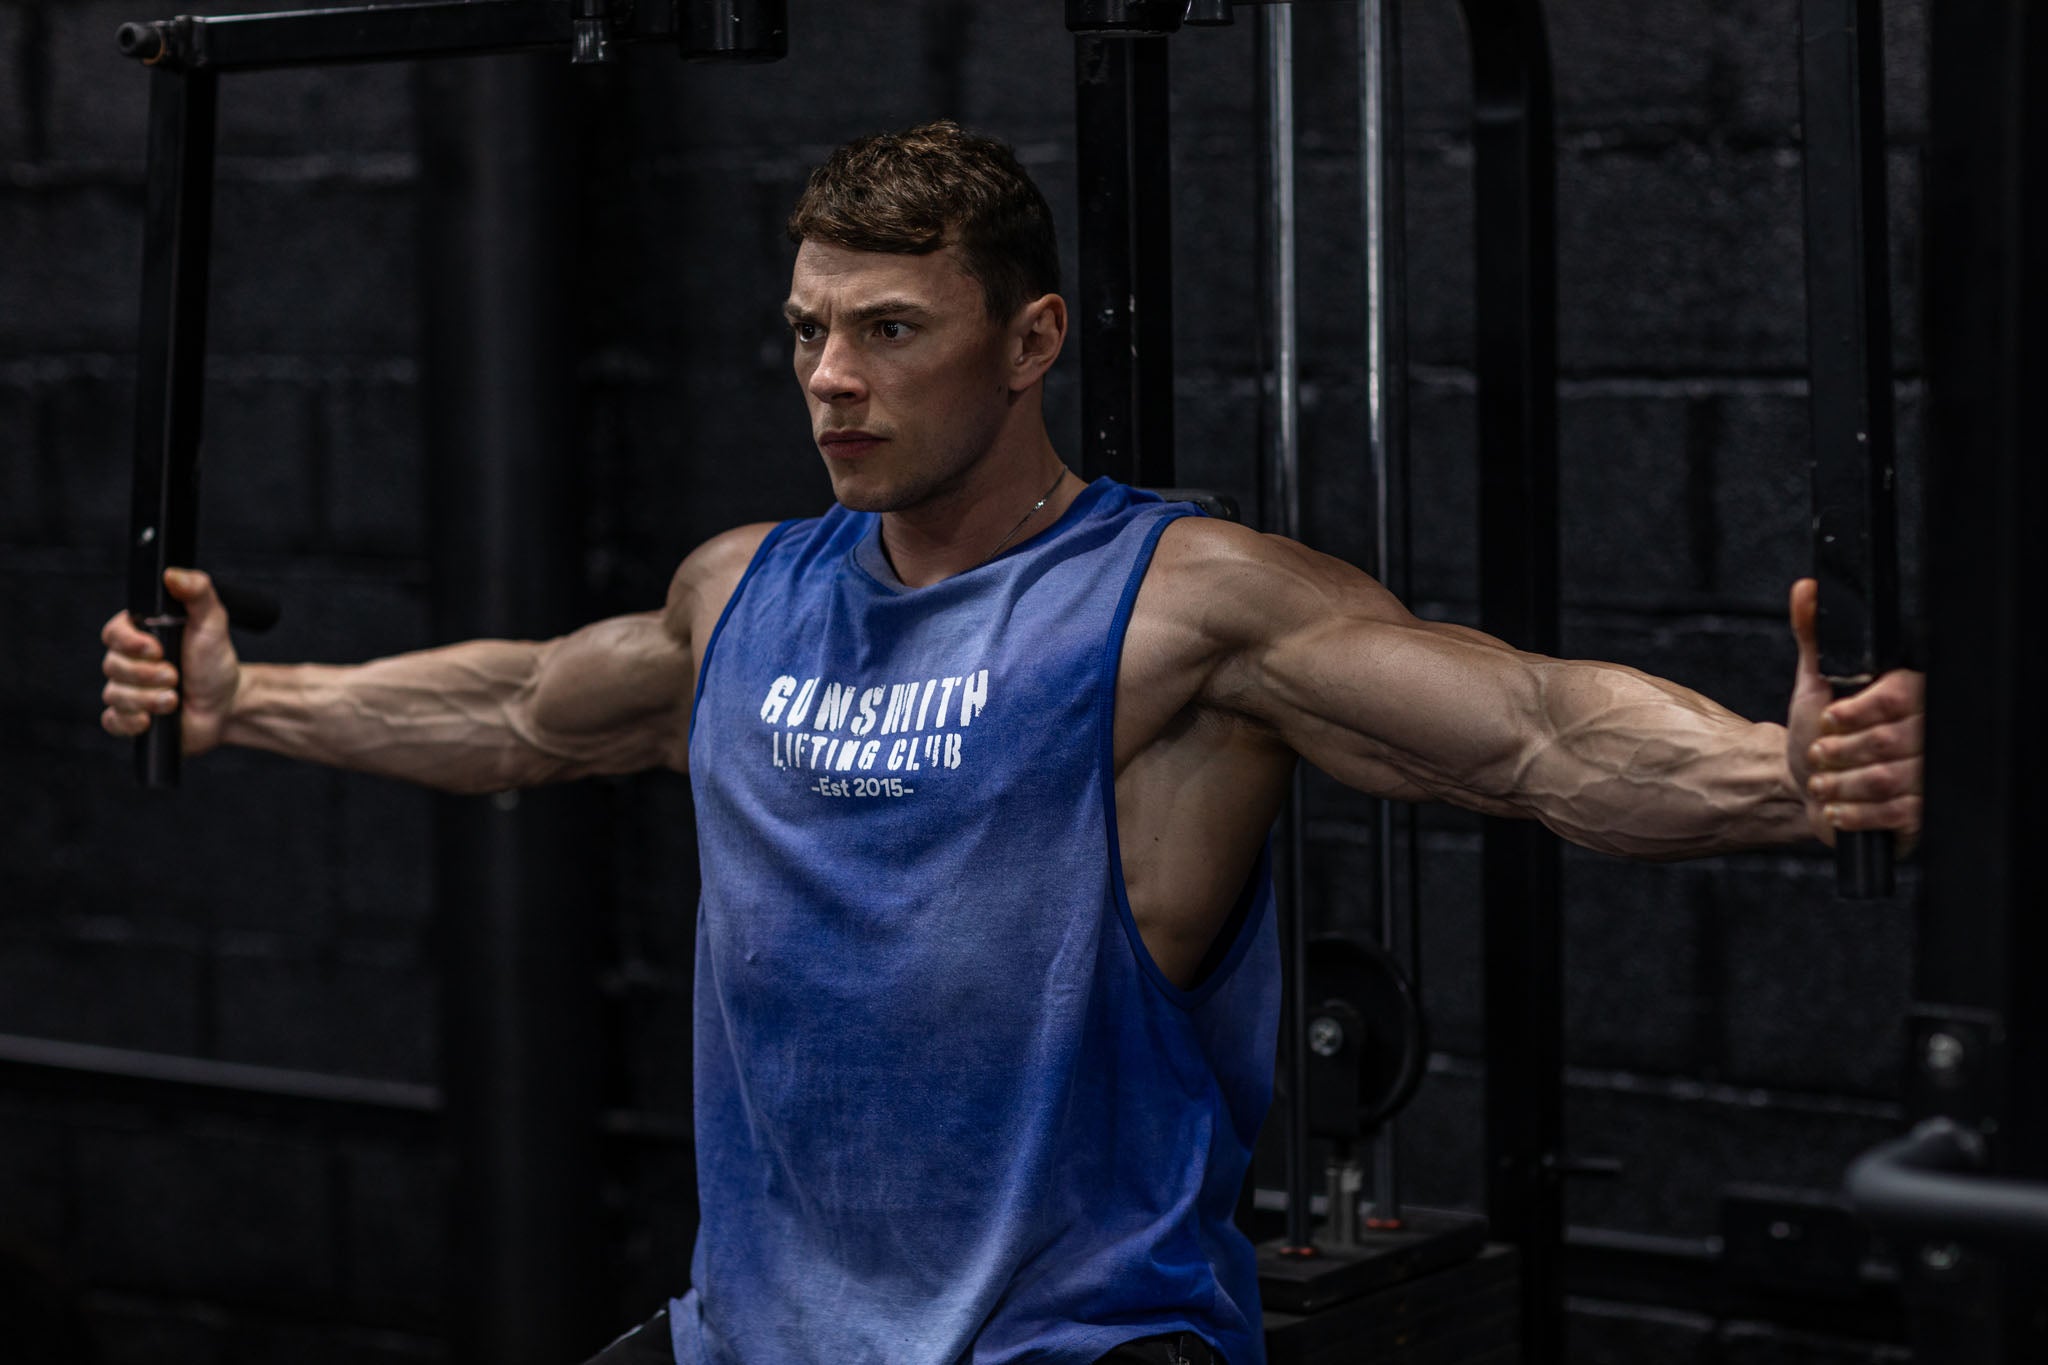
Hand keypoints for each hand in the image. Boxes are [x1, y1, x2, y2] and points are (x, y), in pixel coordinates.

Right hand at [100, 567, 241, 755]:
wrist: (226, 705)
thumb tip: (173, 574)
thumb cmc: (214, 663)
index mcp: (140, 636)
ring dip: (148, 699)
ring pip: (115, 694)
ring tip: (174, 698)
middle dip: (146, 674)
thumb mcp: (212, 622)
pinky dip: (131, 721)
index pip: (113, 633)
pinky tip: (151, 720)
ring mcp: (127, 691)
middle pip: (112, 666)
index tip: (156, 648)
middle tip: (174, 676)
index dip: (130, 642)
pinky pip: (112, 721)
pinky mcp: (130, 718)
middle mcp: (128, 662)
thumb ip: (197, 592)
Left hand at [1785, 578, 1923, 847]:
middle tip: (1819, 752)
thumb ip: (1814, 635)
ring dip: (1842, 783)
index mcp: (1911, 695)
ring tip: (1822, 780)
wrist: (1806, 785)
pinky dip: (1856, 813)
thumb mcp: (1815, 680)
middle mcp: (1929, 732)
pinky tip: (1837, 806)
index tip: (1829, 718)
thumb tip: (1807, 589)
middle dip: (1841, 751)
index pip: (1900, 695)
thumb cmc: (1818, 729)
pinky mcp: (1922, 813)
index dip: (1858, 711)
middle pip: (1890, 741)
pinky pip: (1895, 814)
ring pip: (1888, 779)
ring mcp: (1928, 775)